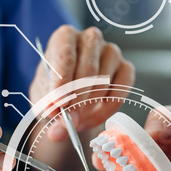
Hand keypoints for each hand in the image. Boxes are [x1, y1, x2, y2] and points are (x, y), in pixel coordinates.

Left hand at [28, 25, 134, 140]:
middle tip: (70, 120)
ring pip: (105, 81)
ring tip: (76, 121)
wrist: (69, 95)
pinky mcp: (126, 67)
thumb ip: (50, 113)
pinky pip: (120, 91)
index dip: (62, 82)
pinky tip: (92, 117)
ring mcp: (111, 51)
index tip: (57, 103)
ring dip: (90, 107)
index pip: (65, 55)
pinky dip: (106, 109)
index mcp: (64, 37)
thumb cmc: (54, 90)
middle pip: (88, 68)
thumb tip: (59, 132)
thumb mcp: (44, 100)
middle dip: (78, 99)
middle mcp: (90, 38)